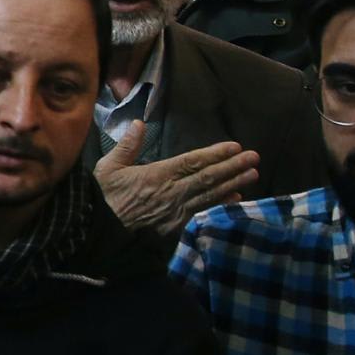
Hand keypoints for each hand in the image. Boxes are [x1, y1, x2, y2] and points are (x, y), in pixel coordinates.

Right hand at [95, 129, 259, 231]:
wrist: (99, 230)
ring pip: (211, 194)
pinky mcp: (177, 225)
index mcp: (158, 174)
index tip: (235, 146)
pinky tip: (235, 198)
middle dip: (233, 166)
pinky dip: (221, 204)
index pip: (192, 161)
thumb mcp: (108, 167)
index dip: (215, 154)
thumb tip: (140, 123)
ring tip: (253, 174)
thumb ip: (126, 145)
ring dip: (234, 183)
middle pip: (209, 177)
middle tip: (255, 157)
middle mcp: (173, 192)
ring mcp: (177, 210)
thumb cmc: (103, 196)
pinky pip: (204, 211)